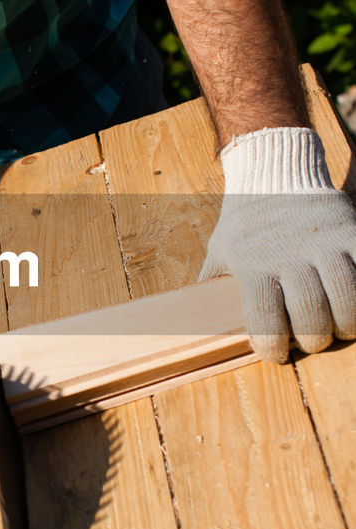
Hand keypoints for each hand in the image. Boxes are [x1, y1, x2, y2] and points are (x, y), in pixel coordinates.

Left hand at [199, 127, 355, 361]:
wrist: (274, 175)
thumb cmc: (245, 227)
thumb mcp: (219, 253)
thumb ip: (212, 288)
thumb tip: (190, 326)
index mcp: (251, 262)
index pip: (264, 316)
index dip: (271, 345)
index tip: (275, 352)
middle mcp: (288, 251)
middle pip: (310, 313)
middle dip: (312, 339)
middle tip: (311, 341)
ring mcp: (323, 241)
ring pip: (346, 297)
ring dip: (345, 324)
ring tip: (338, 328)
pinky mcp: (351, 231)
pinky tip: (353, 306)